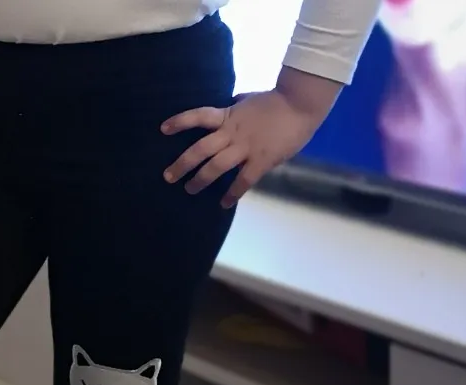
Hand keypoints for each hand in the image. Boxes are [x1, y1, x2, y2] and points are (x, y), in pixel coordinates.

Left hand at [160, 88, 325, 207]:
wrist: (302, 103)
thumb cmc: (277, 101)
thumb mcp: (250, 100)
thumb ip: (237, 104)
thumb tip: (232, 100)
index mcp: (229, 116)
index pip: (199, 116)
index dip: (180, 122)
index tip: (162, 129)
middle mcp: (232, 132)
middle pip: (200, 149)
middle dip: (182, 164)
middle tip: (168, 177)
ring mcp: (246, 147)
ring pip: (216, 167)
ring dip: (200, 180)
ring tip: (189, 190)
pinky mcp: (261, 160)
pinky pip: (243, 181)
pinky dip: (232, 194)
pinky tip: (224, 204)